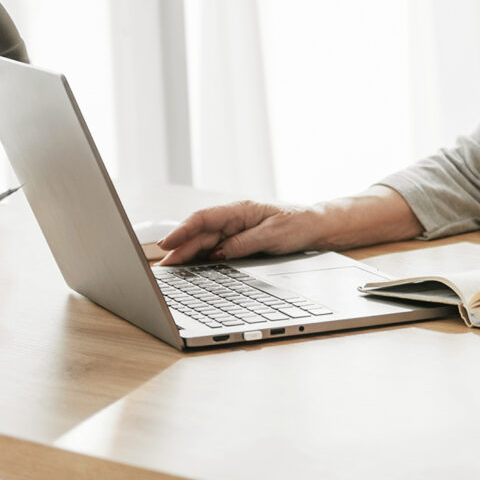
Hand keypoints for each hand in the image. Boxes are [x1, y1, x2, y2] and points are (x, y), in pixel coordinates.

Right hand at [155, 200, 318, 264]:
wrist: (318, 226)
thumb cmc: (298, 225)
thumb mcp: (272, 235)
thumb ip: (243, 244)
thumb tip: (217, 254)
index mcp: (240, 210)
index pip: (203, 219)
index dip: (182, 231)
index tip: (166, 244)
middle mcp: (235, 219)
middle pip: (200, 233)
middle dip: (179, 247)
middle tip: (162, 265)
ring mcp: (236, 229)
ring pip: (205, 242)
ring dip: (187, 254)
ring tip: (170, 268)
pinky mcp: (240, 241)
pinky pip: (216, 248)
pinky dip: (202, 257)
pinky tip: (192, 267)